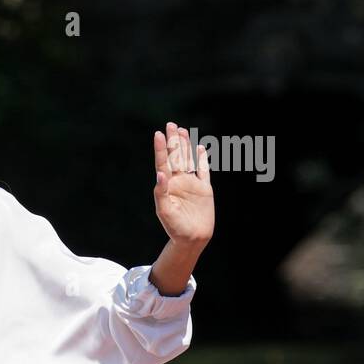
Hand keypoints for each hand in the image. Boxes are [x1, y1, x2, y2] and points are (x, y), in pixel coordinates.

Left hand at [152, 122, 213, 248]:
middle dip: (173, 141)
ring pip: (188, 160)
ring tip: (181, 130)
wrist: (192, 238)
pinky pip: (203, 171)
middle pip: (176, 157)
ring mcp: (192, 184)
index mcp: (168, 186)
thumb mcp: (164, 211)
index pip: (163, 163)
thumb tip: (160, 174)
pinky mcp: (204, 189)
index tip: (158, 134)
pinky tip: (199, 148)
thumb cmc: (175, 227)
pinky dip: (202, 160)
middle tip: (170, 125)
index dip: (161, 149)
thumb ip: (161, 192)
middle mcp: (179, 182)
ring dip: (185, 146)